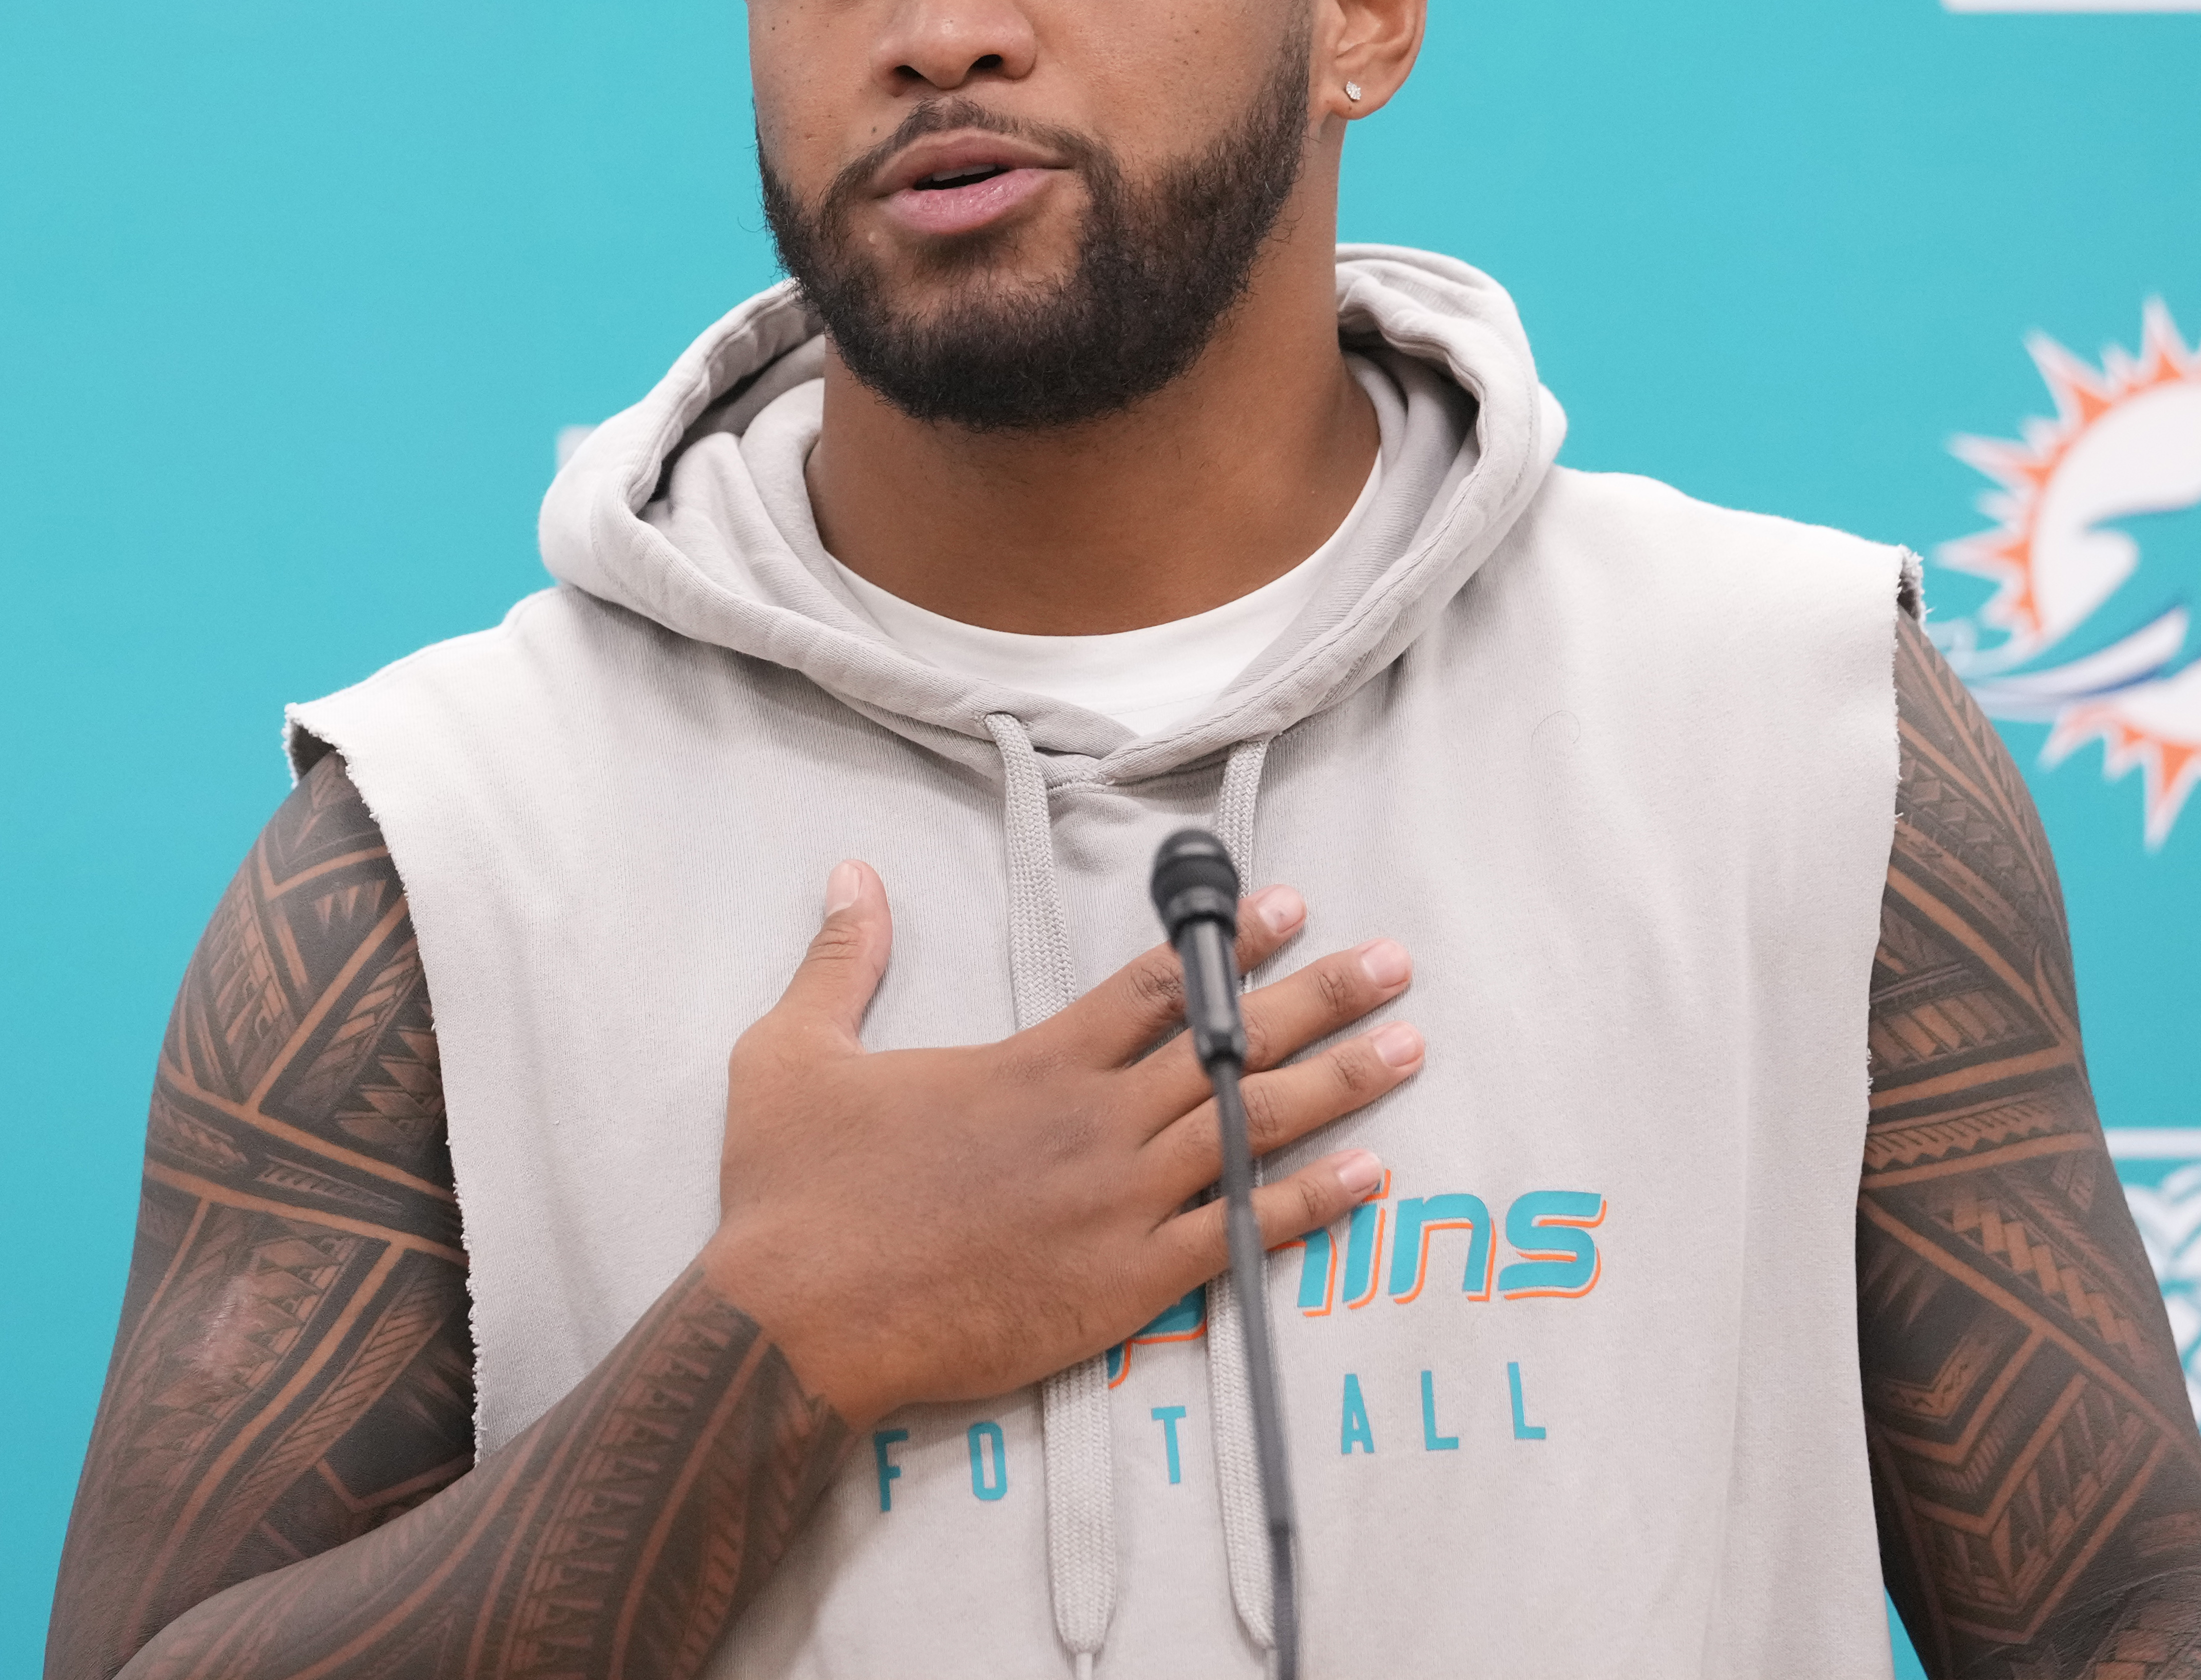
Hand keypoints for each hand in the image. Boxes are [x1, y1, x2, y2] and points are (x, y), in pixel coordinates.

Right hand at [701, 859, 1418, 1425]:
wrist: (801, 1324)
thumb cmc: (793, 1197)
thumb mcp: (790, 1054)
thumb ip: (838, 962)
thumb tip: (851, 876)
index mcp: (1031, 1064)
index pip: (1153, 986)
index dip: (1226, 942)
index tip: (1286, 905)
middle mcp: (1092, 1123)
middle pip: (1230, 1044)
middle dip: (1320, 996)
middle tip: (1392, 961)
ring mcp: (1119, 1205)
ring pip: (1252, 1129)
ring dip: (1340, 1083)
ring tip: (1410, 1045)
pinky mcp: (1127, 1286)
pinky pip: (1242, 1235)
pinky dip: (1311, 1202)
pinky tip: (1370, 1174)